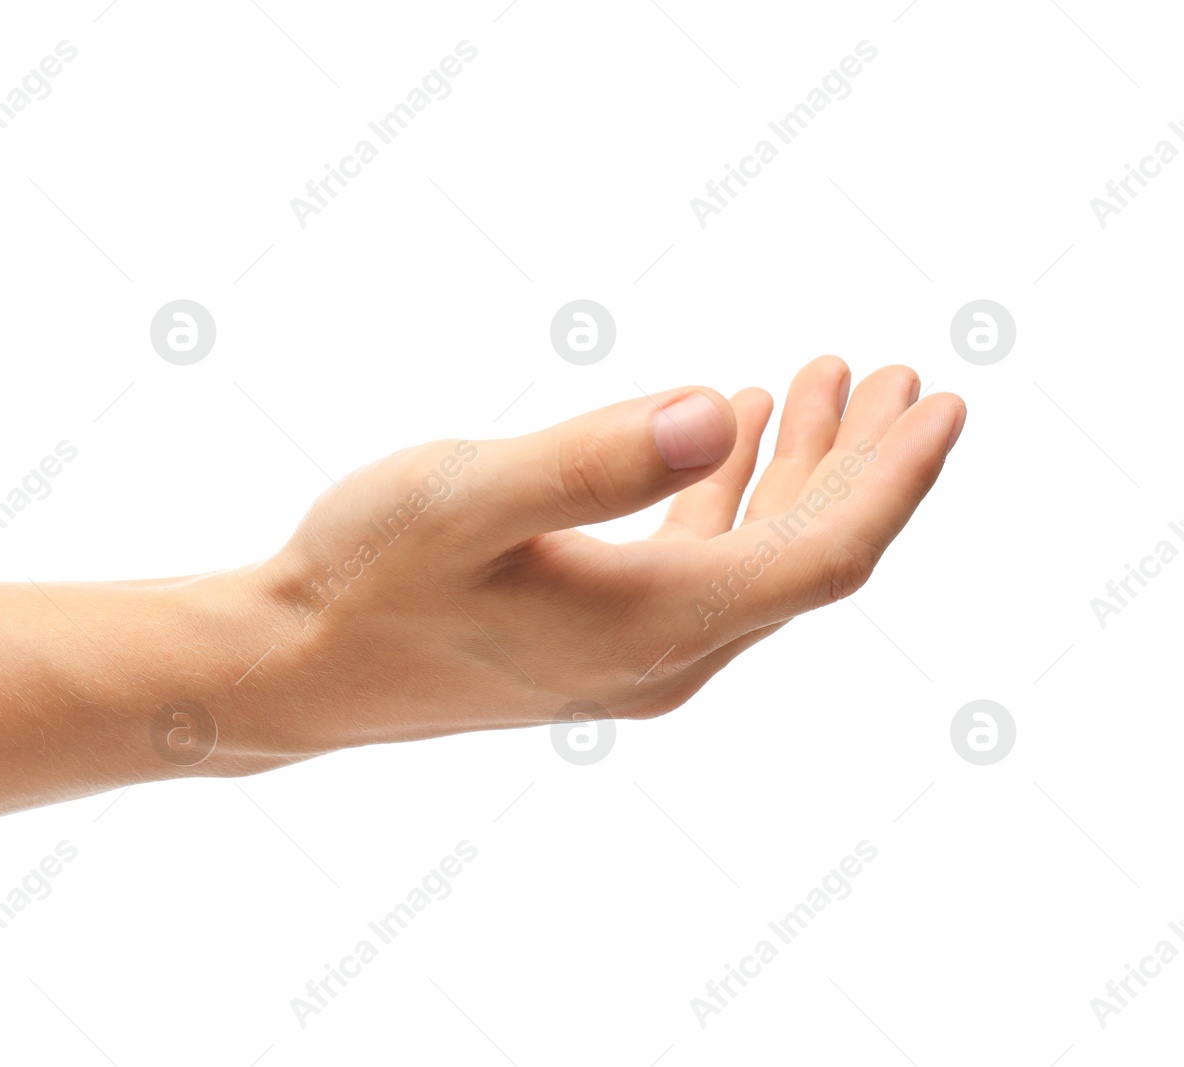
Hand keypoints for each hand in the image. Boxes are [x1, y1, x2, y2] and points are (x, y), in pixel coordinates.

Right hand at [241, 357, 964, 754]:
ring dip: (796, 472)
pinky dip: (727, 497)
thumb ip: (595, 460)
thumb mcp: (469, 498)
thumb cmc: (364, 578)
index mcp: (655, 625)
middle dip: (860, 464)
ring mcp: (630, 654)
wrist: (294, 669)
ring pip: (751, 559)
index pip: (821, 555)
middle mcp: (664, 656)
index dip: (893, 480)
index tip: (937, 399)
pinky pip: (697, 566)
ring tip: (818, 383)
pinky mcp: (593, 640)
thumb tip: (722, 411)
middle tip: (892, 373)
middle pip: (802, 557)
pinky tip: (728, 439)